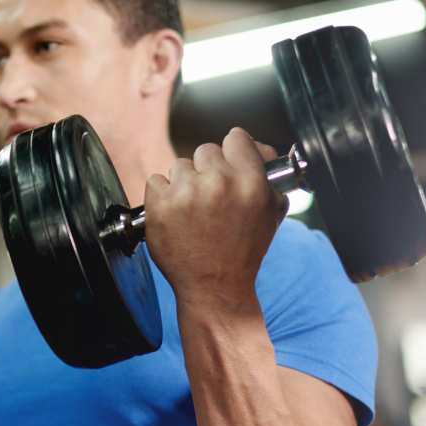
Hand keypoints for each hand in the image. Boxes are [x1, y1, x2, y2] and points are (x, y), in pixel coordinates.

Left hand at [144, 127, 287, 307]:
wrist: (215, 286)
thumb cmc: (243, 251)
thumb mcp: (270, 212)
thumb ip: (268, 174)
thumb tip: (257, 147)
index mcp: (250, 182)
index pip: (236, 138)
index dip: (232, 152)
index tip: (229, 164)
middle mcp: (219, 183)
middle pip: (205, 150)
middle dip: (207, 170)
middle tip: (211, 197)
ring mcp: (187, 193)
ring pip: (179, 166)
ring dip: (183, 184)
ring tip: (193, 211)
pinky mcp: (160, 205)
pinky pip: (156, 181)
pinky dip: (161, 196)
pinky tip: (175, 216)